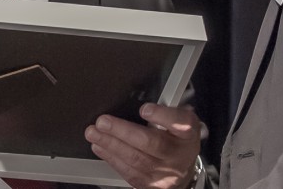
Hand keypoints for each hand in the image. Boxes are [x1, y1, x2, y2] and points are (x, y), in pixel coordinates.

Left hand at [85, 104, 201, 188]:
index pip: (180, 123)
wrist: (181, 172)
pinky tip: (100, 147)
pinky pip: (128, 171)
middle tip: (103, 122)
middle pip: (151, 142)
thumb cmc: (177, 141)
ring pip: (135, 159)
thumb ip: (165, 110)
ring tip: (94, 133)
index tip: (144, 109)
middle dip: (123, 131)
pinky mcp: (150, 185)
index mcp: (188, 133)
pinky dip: (111, 158)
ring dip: (111, 144)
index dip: (162, 115)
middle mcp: (179, 155)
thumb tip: (141, 103)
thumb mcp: (179, 122)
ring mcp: (165, 173)